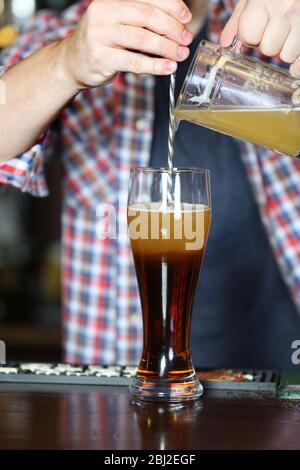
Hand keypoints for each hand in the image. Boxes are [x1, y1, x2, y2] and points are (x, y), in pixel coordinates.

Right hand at [58, 0, 192, 89]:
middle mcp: (103, 12)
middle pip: (146, 16)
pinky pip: (134, 61)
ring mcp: (100, 35)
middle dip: (171, 28)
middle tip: (186, 39)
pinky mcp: (101, 58)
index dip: (171, 6)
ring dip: (166, 48)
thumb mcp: (119, 21)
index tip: (186, 19)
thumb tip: (178, 22)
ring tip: (181, 54)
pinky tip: (168, 68)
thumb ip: (142, 18)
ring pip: (142, 39)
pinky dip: (155, 65)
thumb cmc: (103, 41)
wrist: (72, 62)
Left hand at [220, 0, 299, 77]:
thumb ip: (237, 22)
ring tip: (287, 36)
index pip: (250, 36)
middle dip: (268, 45)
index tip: (256, 29)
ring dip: (285, 50)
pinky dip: (297, 64)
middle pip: (269, 49)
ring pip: (287, 55)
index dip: (250, 37)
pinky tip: (294, 58)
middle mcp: (285, 8)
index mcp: (264, 0)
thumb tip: (224, 45)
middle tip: (272, 33)